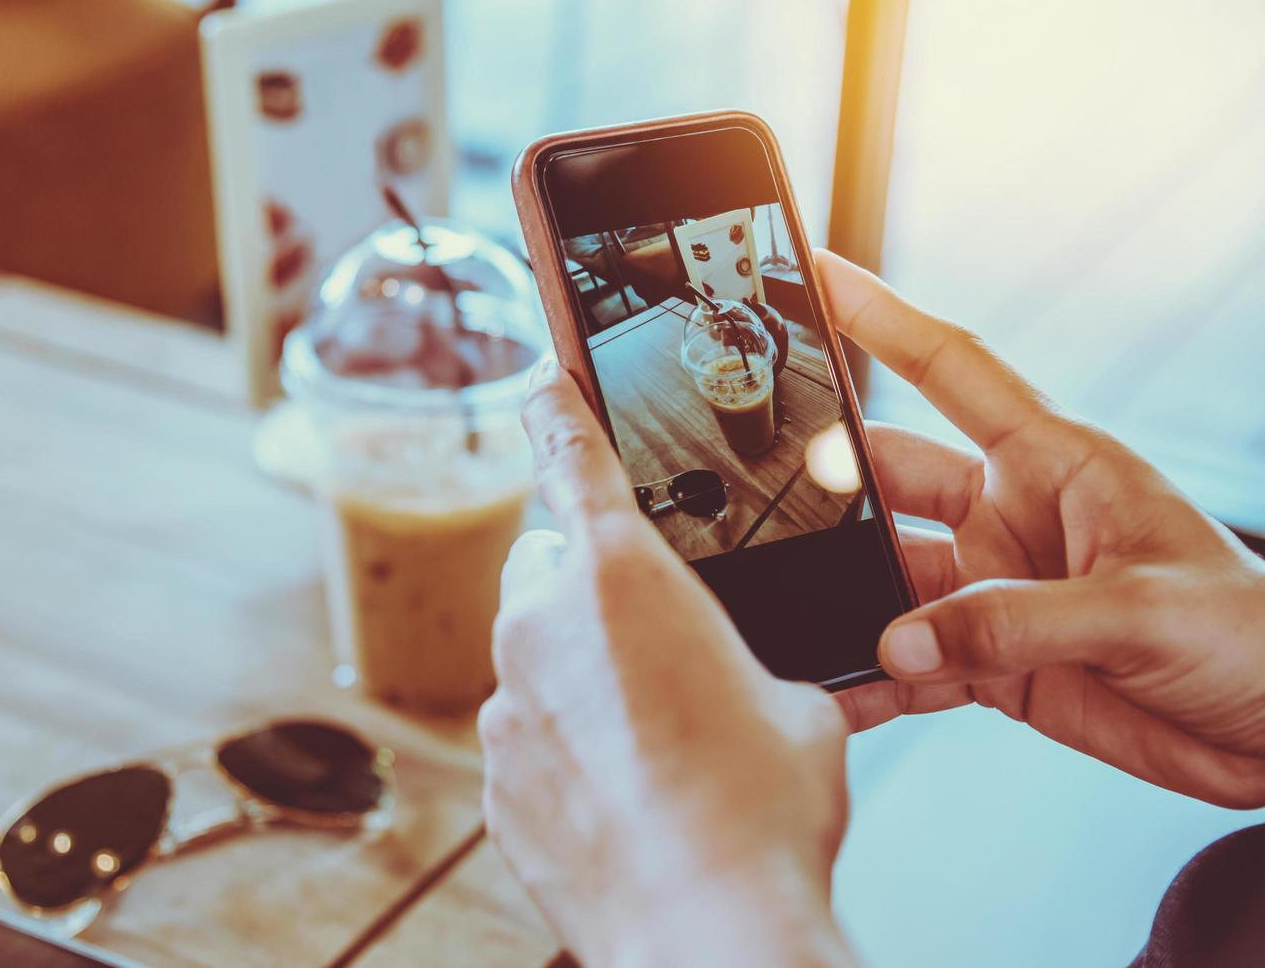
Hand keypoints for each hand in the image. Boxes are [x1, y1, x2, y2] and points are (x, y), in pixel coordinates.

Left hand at [480, 359, 856, 967]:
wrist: (707, 926)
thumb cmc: (761, 813)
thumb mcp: (795, 702)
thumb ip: (746, 657)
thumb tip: (736, 680)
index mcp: (622, 577)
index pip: (573, 457)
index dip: (557, 409)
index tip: (543, 379)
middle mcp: (544, 627)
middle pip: (551, 570)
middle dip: (592, 589)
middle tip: (656, 646)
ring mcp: (506, 706)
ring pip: (535, 655)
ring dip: (580, 675)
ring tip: (653, 740)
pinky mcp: (496, 778)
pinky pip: (524, 731)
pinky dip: (562, 744)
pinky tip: (623, 790)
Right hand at [817, 250, 1264, 808]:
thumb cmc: (1253, 637)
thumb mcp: (1138, 610)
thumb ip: (1010, 623)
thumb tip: (898, 640)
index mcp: (1058, 464)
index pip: (952, 370)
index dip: (885, 318)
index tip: (820, 274)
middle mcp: (1015, 517)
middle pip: (895, 477)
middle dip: (836, 482)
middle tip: (774, 496)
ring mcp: (997, 589)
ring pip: (889, 577)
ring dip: (850, 596)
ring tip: (802, 612)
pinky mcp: (994, 662)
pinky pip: (912, 663)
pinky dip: (872, 678)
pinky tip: (842, 690)